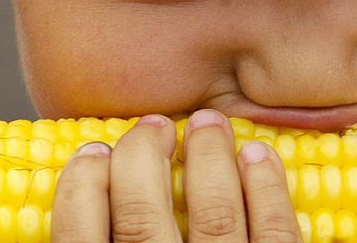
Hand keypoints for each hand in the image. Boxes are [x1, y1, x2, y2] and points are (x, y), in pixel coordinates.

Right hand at [49, 109, 302, 241]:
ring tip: (208, 124)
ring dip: (209, 161)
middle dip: (143, 161)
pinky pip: (278, 235)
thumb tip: (78, 195)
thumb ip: (102, 236)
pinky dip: (267, 189)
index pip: (78, 239)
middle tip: (153, 125)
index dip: (80, 190)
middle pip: (142, 223)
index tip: (91, 151)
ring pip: (215, 221)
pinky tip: (257, 155)